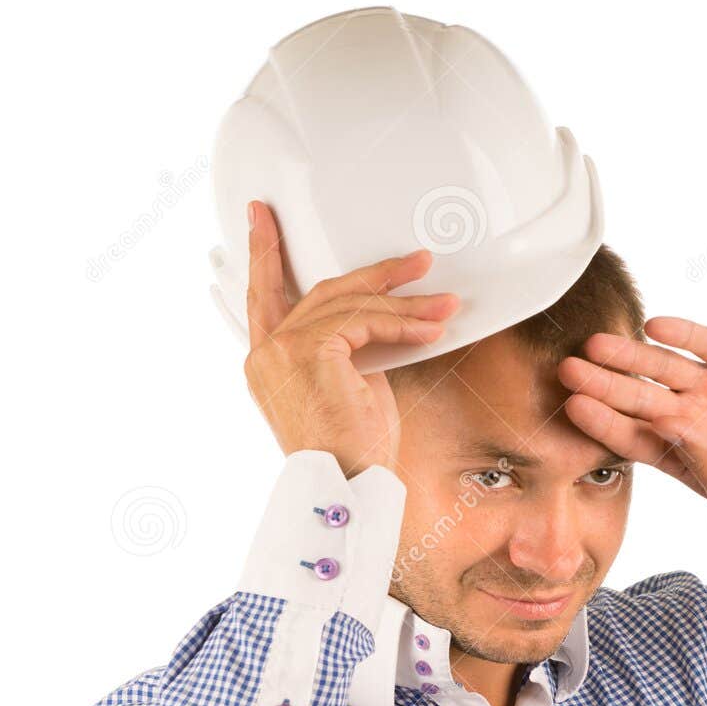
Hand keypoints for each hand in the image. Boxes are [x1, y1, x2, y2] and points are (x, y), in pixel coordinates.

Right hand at [241, 200, 459, 473]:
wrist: (349, 487)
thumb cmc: (354, 455)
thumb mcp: (349, 389)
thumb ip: (348, 351)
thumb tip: (378, 325)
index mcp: (267, 363)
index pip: (263, 296)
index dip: (264, 253)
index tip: (264, 218)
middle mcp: (265, 353)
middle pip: (321, 290)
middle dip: (375, 273)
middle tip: (414, 261)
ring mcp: (281, 350)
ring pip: (349, 303)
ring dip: (405, 301)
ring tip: (443, 301)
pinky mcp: (308, 351)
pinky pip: (363, 320)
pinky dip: (402, 322)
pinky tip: (430, 327)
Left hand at [555, 317, 706, 521]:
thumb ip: (701, 461)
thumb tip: (668, 426)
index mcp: (678, 452)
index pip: (630, 436)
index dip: (602, 421)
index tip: (574, 408)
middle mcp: (686, 416)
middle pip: (636, 396)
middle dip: (603, 383)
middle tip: (568, 369)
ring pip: (662, 366)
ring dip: (631, 354)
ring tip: (598, 343)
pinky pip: (704, 343)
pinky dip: (682, 334)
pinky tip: (655, 325)